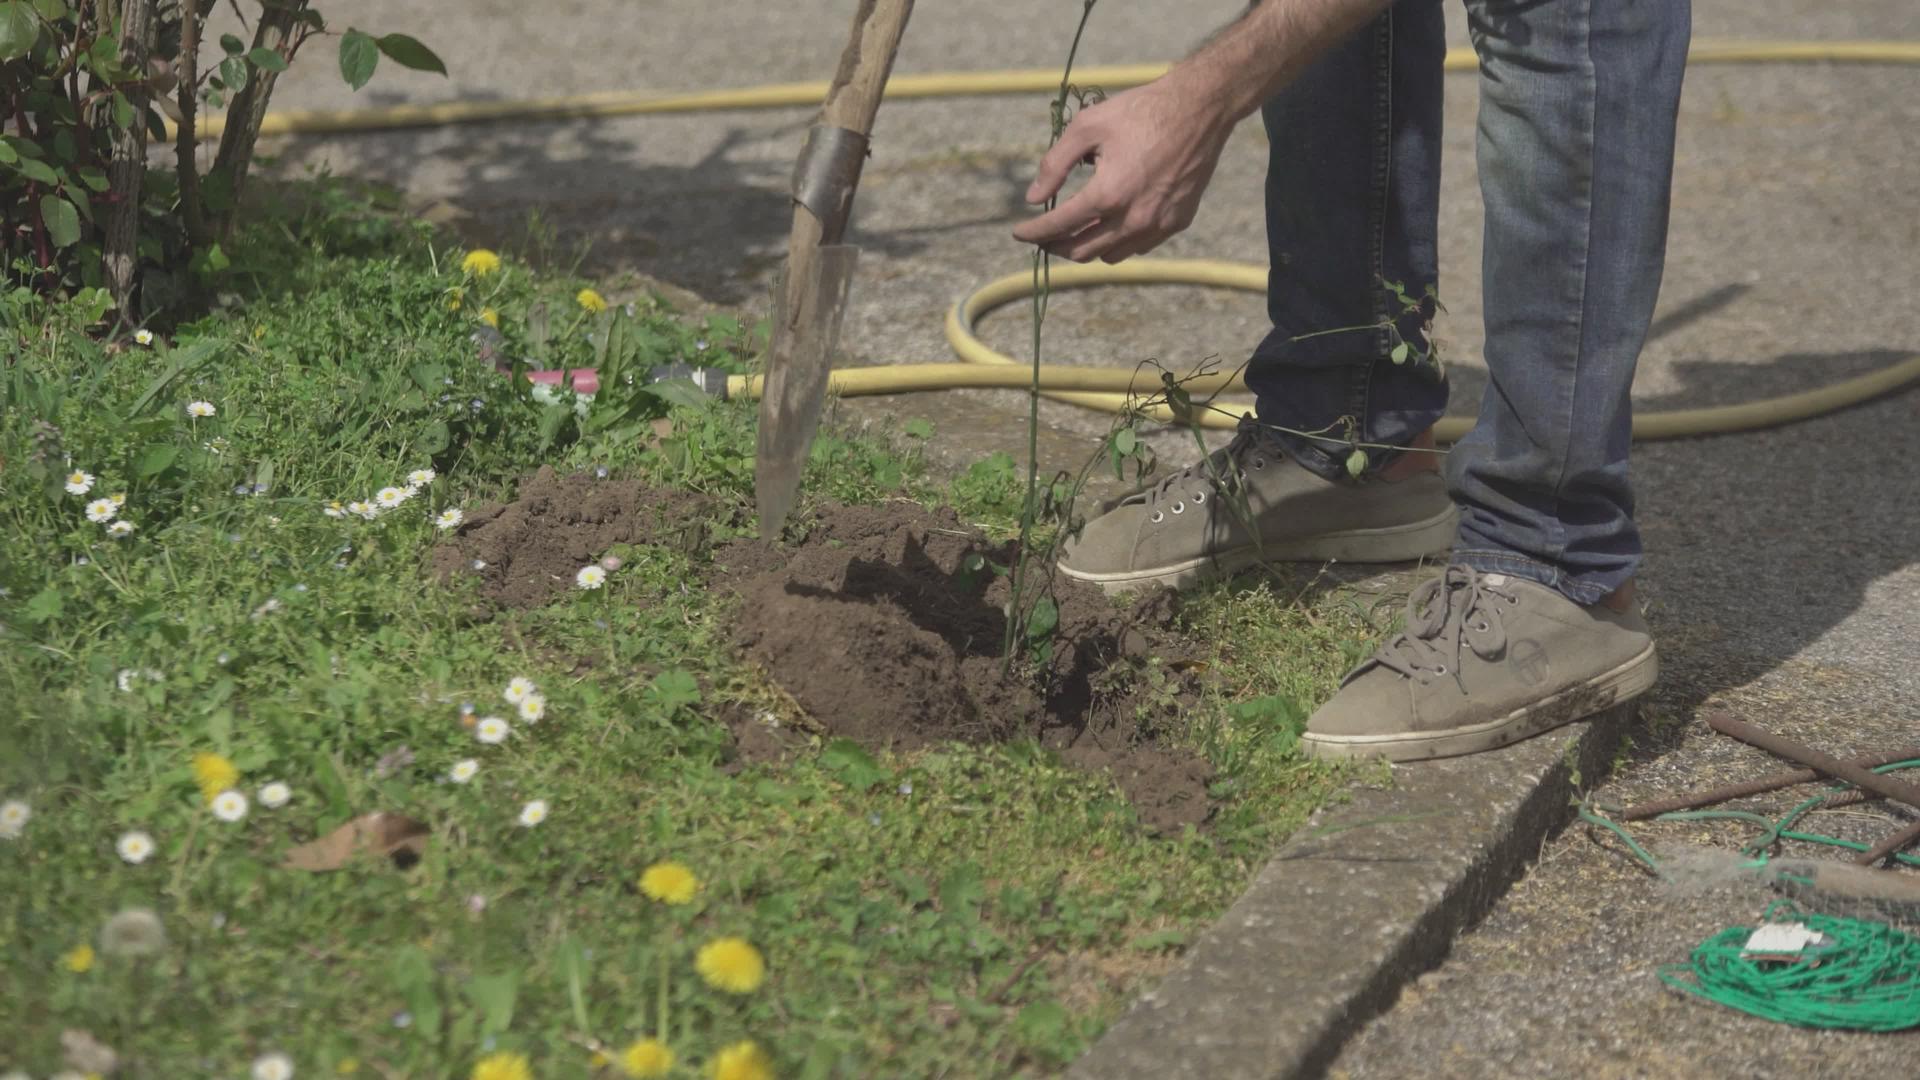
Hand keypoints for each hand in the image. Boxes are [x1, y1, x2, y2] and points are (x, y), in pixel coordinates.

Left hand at [1012, 74, 1232, 263]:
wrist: (1198, 109)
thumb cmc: (1139, 111)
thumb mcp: (1087, 127)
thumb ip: (1055, 165)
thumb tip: (1033, 199)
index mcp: (1107, 194)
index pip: (1058, 227)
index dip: (1032, 233)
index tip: (1017, 233)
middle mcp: (1133, 218)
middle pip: (1081, 252)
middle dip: (1055, 246)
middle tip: (1043, 236)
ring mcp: (1157, 225)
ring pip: (1109, 256)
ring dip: (1086, 248)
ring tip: (1075, 230)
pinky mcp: (1176, 223)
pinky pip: (1138, 247)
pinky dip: (1117, 243)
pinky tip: (1109, 225)